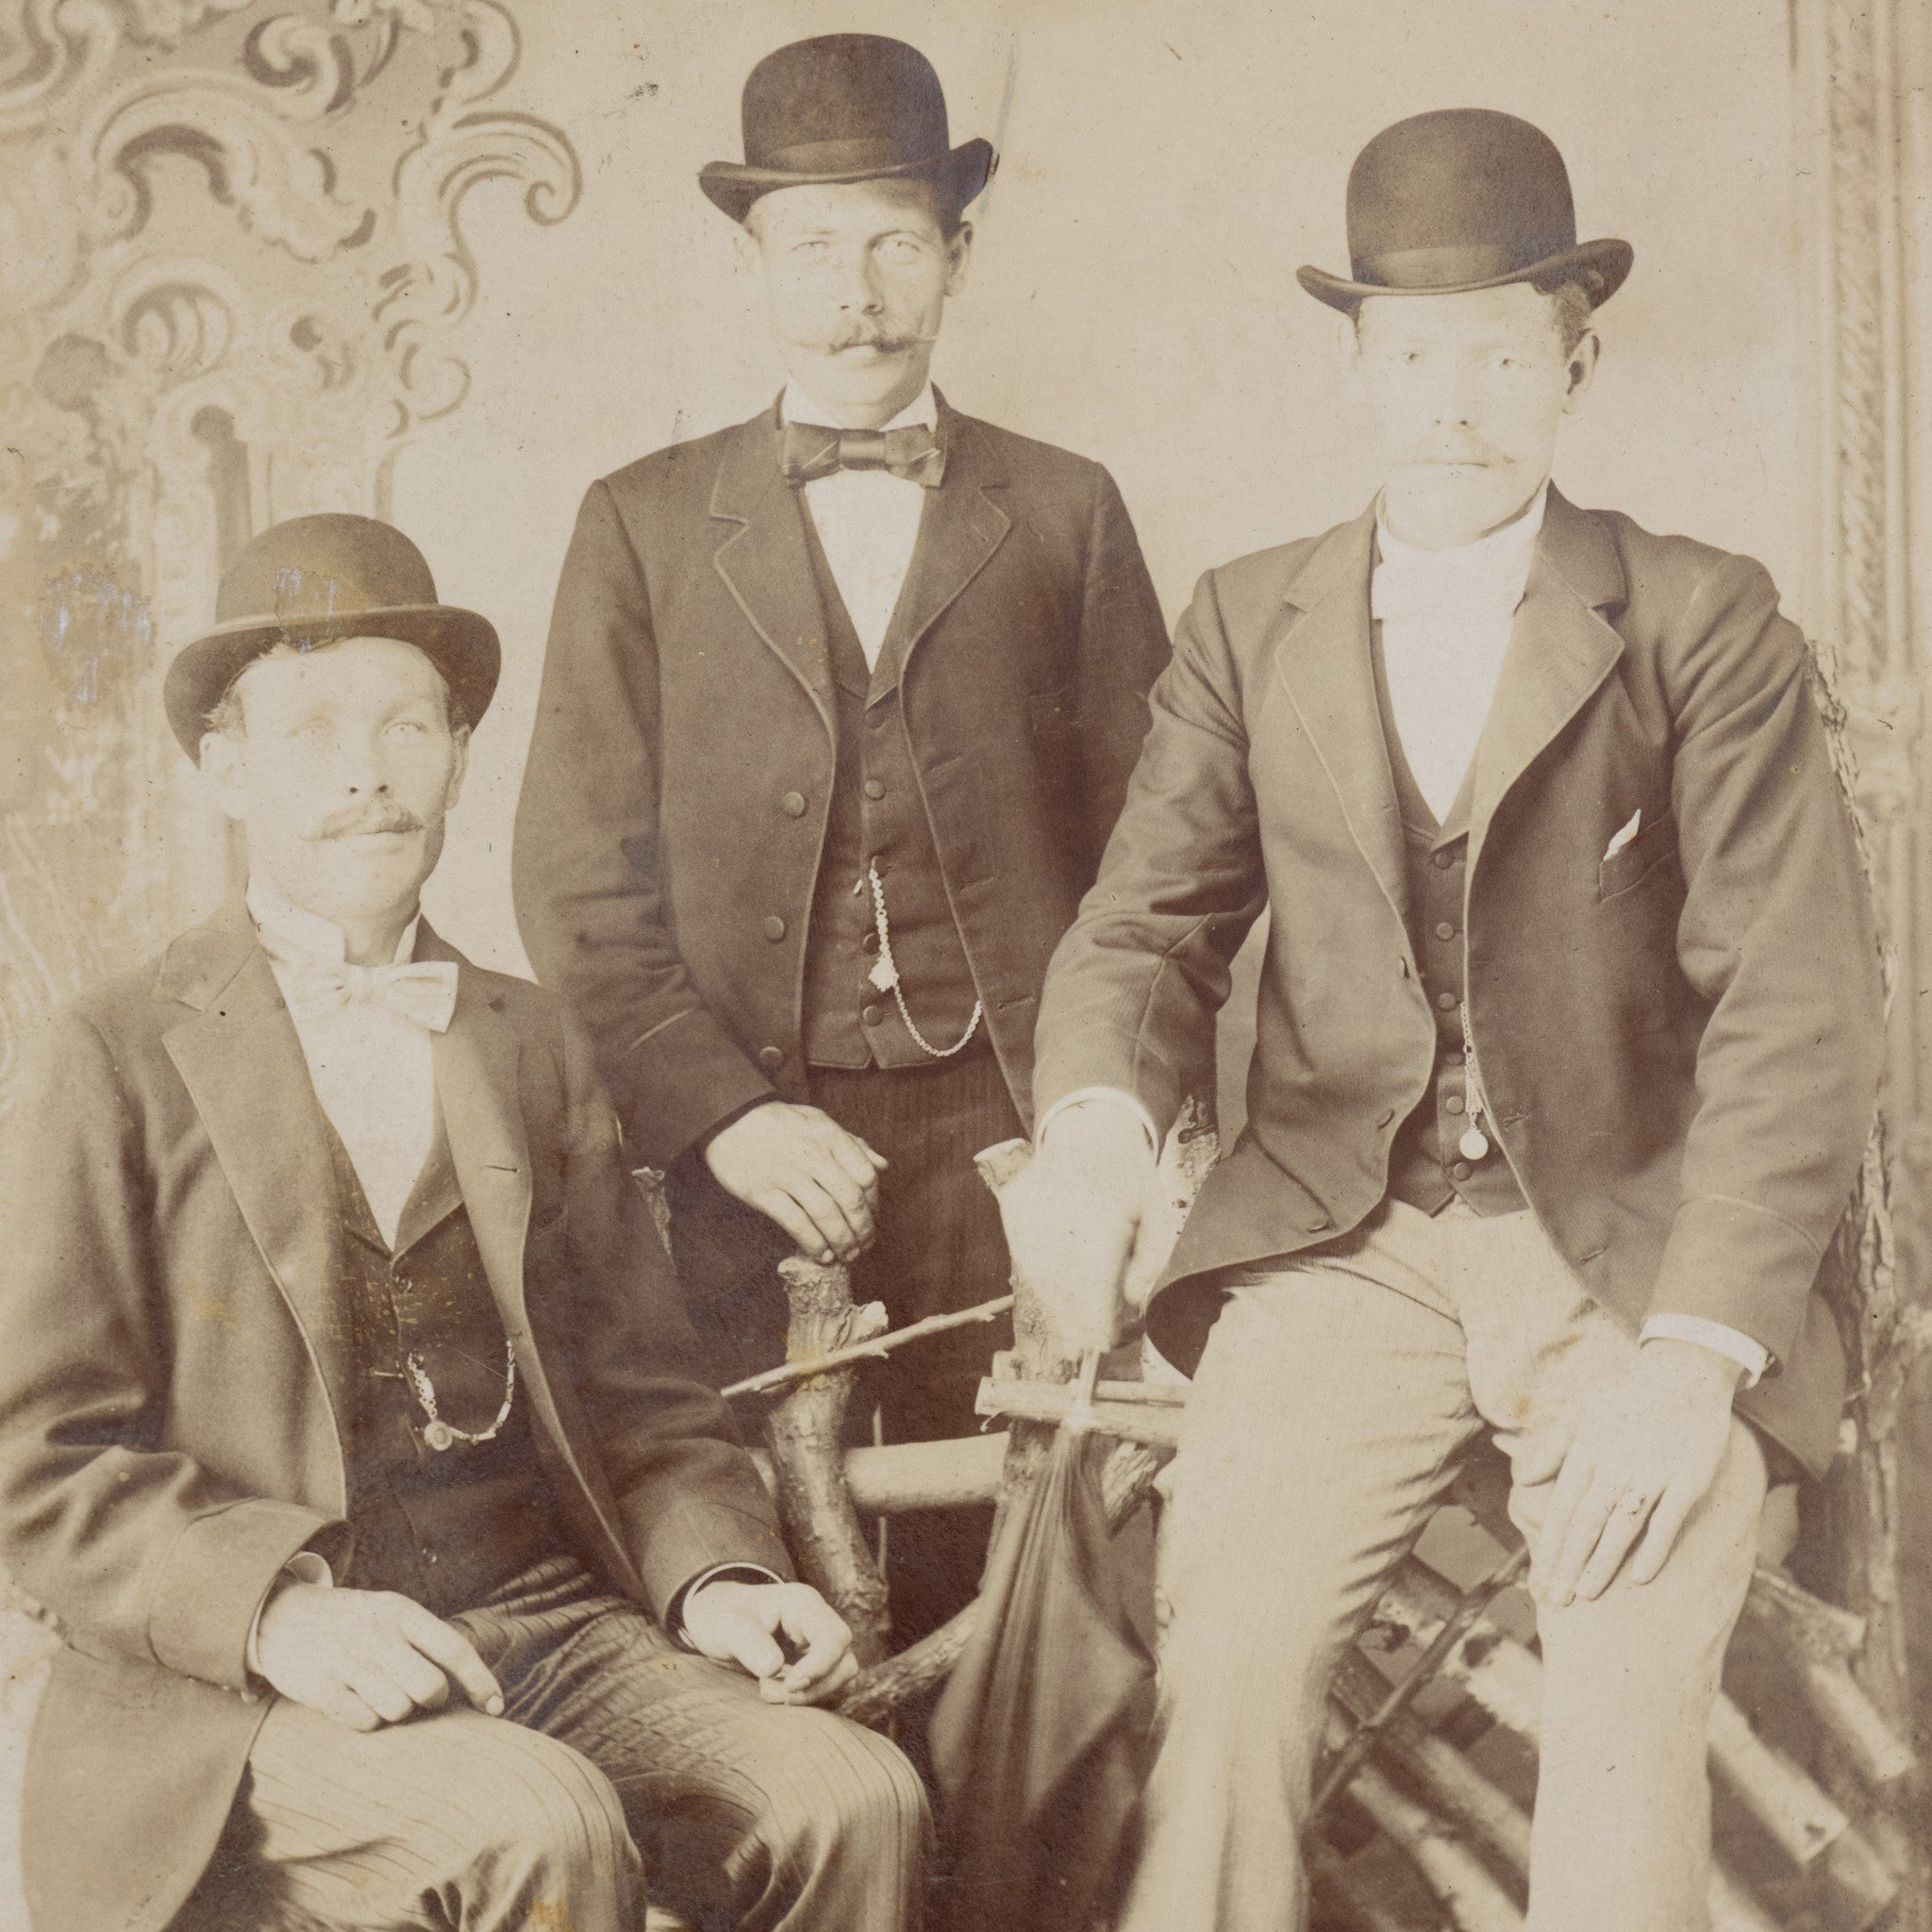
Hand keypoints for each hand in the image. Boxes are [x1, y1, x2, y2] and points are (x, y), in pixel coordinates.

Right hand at [254, 1582, 503, 1732]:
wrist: (281, 1616)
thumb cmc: (352, 1620)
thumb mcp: (390, 1611)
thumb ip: (425, 1640)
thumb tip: (469, 1684)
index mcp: (401, 1612)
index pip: (454, 1649)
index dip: (481, 1680)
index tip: (498, 1706)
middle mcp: (377, 1635)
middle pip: (430, 1689)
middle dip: (432, 1699)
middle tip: (415, 1690)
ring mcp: (347, 1661)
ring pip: (399, 1710)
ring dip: (396, 1709)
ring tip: (378, 1688)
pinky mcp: (320, 1688)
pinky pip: (365, 1723)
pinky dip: (368, 1720)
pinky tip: (355, 1699)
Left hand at [680, 1579, 857, 1705]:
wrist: (714, 1618)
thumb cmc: (721, 1614)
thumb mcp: (726, 1624)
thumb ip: (749, 1644)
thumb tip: (774, 1669)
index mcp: (802, 1604)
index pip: (834, 1636)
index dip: (819, 1666)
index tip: (789, 1685)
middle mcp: (816, 1622)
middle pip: (845, 1661)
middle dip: (813, 1686)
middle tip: (770, 1692)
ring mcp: (815, 1642)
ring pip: (838, 1677)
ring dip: (808, 1695)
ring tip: (766, 1691)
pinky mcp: (810, 1662)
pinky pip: (823, 1686)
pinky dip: (803, 1697)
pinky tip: (773, 1692)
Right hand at [705, 1103, 886, 1264]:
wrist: (729, 1119)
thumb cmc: (779, 1122)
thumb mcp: (818, 1121)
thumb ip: (851, 1143)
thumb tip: (882, 1165)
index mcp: (829, 1136)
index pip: (865, 1174)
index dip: (874, 1202)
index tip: (873, 1216)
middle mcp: (812, 1155)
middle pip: (849, 1200)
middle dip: (863, 1228)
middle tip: (866, 1245)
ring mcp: (787, 1175)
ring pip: (826, 1215)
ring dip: (842, 1241)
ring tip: (848, 1255)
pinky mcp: (764, 1193)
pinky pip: (796, 1223)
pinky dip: (814, 1243)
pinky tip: (822, 1254)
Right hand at [997, 1102, 1158, 1355]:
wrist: (1088, 1131)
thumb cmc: (1129, 1180)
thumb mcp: (1157, 1222)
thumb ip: (1147, 1272)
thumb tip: (1127, 1310)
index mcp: (1104, 1226)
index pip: (1094, 1301)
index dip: (1102, 1330)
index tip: (1110, 1341)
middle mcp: (1060, 1224)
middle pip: (1065, 1301)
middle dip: (1084, 1323)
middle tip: (1100, 1330)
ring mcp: (1030, 1218)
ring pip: (1042, 1287)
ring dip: (1063, 1305)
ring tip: (1084, 1301)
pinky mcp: (1013, 1215)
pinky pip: (1026, 1264)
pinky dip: (1044, 1279)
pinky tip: (1064, 1276)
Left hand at [1532, 1339, 1742, 1607]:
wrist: (1684, 1369)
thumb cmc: (1626, 1392)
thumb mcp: (1580, 1410)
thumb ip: (1551, 1447)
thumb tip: (1520, 1478)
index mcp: (1586, 1449)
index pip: (1562, 1508)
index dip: (1550, 1546)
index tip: (1539, 1579)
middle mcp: (1615, 1464)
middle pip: (1586, 1522)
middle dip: (1568, 1563)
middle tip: (1555, 1600)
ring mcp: (1652, 1473)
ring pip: (1621, 1526)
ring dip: (1602, 1562)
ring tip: (1585, 1594)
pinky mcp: (1687, 1480)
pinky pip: (1667, 1521)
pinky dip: (1653, 1549)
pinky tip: (1639, 1578)